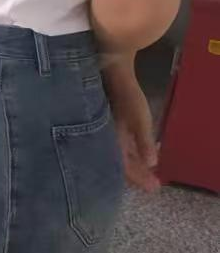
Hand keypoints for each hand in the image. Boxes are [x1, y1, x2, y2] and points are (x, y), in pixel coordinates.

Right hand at [102, 61, 159, 191]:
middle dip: (133, 173)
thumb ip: (142, 139)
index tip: (153, 188)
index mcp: (110, 138)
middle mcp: (102, 135)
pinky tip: (131, 146)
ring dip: (129, 160)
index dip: (138, 178)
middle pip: (117, 160)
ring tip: (144, 167)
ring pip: (114, 150)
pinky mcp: (100, 116)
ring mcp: (101, 125)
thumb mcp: (137, 116)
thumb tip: (151, 163)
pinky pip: (112, 138)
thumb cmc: (122, 91)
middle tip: (149, 182)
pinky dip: (124, 147)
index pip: (124, 166)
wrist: (105, 63)